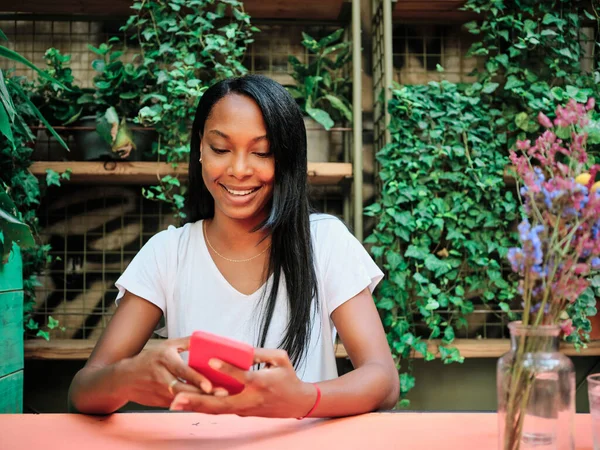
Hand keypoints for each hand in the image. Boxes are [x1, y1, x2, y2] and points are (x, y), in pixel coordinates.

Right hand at [120, 336, 219, 407]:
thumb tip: (204, 338)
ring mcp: (159, 391)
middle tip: (221, 394)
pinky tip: (205, 404)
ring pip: (182, 399)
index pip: (182, 371)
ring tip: (217, 401)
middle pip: (184, 388)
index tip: (209, 386)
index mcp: (164, 359)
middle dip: (202, 393)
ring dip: (199, 401)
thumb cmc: (149, 359)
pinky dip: (191, 405)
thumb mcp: (166, 346)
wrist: (124, 378)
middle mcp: (161, 376)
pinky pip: (178, 404)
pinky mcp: (159, 402)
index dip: (196, 379)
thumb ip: (185, 342)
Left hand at [169, 348, 317, 417]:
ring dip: (196, 407)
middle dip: (197, 400)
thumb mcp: (280, 359)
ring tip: (175, 403)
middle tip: (177, 397)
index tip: (211, 360)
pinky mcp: (242, 412)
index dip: (227, 368)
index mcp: (261, 382)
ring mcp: (245, 409)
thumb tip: (239, 349)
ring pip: (217, 410)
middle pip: (220, 402)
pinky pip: (221, 410)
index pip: (242, 376)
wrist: (297, 403)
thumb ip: (260, 353)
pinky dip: (204, 407)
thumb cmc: (288, 378)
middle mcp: (250, 399)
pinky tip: (189, 402)